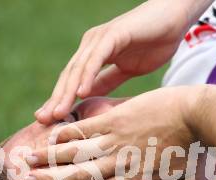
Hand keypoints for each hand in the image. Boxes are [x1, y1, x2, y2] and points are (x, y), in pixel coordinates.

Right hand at [27, 86, 203, 179]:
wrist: (198, 113)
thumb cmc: (195, 149)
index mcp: (134, 178)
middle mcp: (119, 162)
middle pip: (79, 174)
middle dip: (50, 179)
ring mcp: (116, 138)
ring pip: (76, 151)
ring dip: (51, 156)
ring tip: (28, 159)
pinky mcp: (117, 117)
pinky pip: (86, 127)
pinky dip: (68, 131)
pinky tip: (51, 135)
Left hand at [35, 0, 211, 124]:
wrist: (173, 20)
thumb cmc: (153, 43)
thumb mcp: (127, 69)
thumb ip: (108, 80)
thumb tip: (89, 97)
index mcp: (94, 56)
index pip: (73, 82)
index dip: (60, 101)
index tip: (50, 122)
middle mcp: (92, 46)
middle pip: (69, 77)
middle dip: (55, 100)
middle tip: (42, 121)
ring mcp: (100, 39)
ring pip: (79, 69)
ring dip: (66, 92)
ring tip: (57, 113)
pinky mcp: (113, 35)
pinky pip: (97, 58)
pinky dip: (88, 75)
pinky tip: (81, 92)